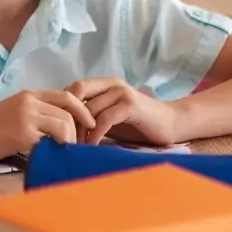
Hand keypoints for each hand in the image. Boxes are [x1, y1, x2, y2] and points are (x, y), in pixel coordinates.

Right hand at [0, 90, 96, 163]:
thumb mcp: (14, 114)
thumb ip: (35, 116)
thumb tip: (59, 130)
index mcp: (29, 95)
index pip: (68, 96)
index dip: (83, 110)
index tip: (91, 125)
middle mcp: (30, 102)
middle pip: (69, 113)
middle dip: (79, 132)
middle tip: (78, 148)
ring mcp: (25, 116)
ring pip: (63, 126)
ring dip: (69, 143)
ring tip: (64, 155)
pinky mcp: (21, 133)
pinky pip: (49, 141)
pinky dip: (55, 151)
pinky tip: (50, 158)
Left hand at [66, 79, 180, 146]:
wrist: (171, 125)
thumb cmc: (138, 125)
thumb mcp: (110, 118)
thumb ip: (91, 116)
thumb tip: (64, 127)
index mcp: (104, 84)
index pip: (73, 87)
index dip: (63, 106)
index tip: (60, 127)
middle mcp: (112, 84)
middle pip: (77, 92)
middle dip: (68, 116)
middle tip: (65, 138)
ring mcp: (122, 93)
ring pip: (89, 108)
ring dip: (80, 130)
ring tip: (77, 147)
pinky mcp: (131, 106)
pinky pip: (105, 119)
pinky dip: (95, 134)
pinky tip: (92, 146)